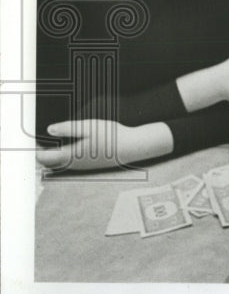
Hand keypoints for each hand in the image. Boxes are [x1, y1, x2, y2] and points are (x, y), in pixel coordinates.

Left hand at [36, 119, 172, 170]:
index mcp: (70, 156)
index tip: (31, 141)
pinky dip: (62, 157)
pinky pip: (69, 164)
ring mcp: (81, 167)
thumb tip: (49, 129)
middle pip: (49, 163)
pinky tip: (68, 147)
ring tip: (50, 144)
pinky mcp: (89, 165)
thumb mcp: (88, 126)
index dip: (34, 150)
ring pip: (59, 164)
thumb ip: (67, 129)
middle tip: (38, 142)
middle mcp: (73, 164)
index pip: (43, 157)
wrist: (132, 147)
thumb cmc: (111, 135)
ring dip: (52, 156)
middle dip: (41, 154)